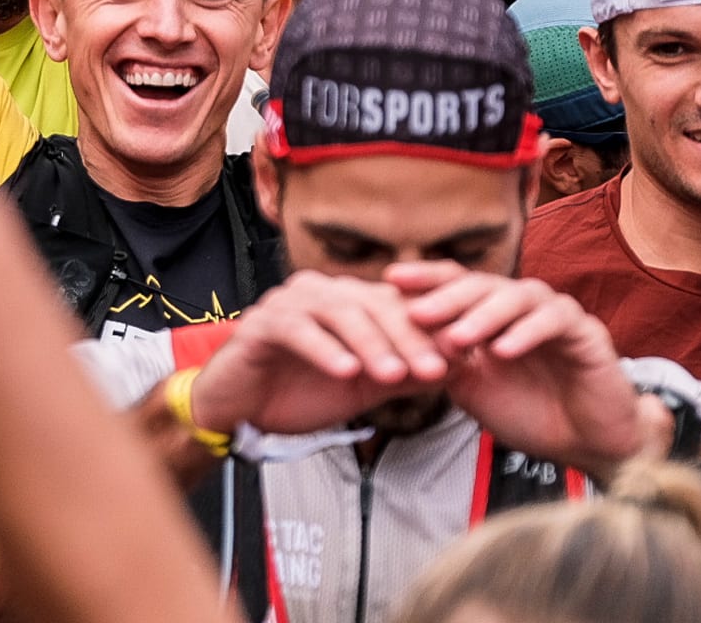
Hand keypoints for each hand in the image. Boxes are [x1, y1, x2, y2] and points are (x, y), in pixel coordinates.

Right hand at [188, 271, 447, 436]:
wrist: (239, 408)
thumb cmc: (297, 391)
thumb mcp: (362, 386)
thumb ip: (403, 373)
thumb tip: (456, 366)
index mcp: (344, 299)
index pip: (395, 306)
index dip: (429, 330)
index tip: (462, 357)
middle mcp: (317, 291)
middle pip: (371, 304)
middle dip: (407, 337)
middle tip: (435, 368)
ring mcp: (287, 303)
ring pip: (338, 313)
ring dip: (370, 344)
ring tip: (394, 374)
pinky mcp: (260, 323)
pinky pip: (297, 330)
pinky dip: (324, 350)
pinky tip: (345, 371)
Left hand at [391, 262, 645, 479]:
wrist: (585, 443)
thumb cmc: (527, 412)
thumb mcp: (471, 388)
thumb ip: (440, 362)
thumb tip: (393, 340)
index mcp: (492, 312)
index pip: (455, 282)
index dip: (424, 278)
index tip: (387, 280)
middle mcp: (522, 304)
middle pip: (482, 285)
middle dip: (446, 297)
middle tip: (416, 311)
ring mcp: (555, 313)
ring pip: (516, 297)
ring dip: (483, 316)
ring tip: (456, 337)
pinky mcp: (586, 331)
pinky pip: (553, 321)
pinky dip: (525, 334)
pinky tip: (502, 350)